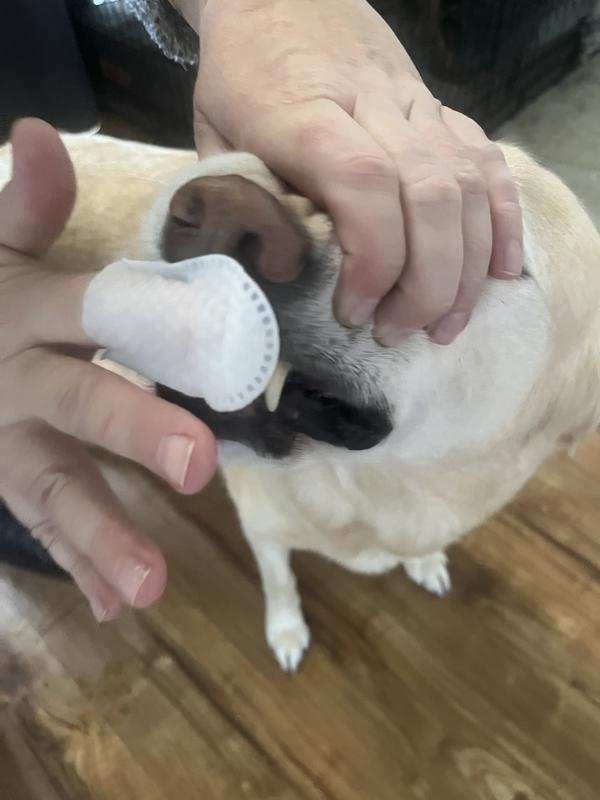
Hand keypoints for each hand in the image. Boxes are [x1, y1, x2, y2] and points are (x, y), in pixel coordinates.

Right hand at [0, 119, 216, 621]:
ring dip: (103, 536)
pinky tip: (119, 605)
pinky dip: (82, 564)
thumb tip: (43, 131)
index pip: (87, 310)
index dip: (144, 318)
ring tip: (149, 586)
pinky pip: (45, 526)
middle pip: (79, 404)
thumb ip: (23, 206)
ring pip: (56, 488)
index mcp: (29, 315)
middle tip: (199, 465)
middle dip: (133, 432)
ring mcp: (9, 444)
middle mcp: (20, 382)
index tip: (213, 338)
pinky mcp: (9, 482)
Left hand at [191, 0, 522, 344]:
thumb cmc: (243, 73)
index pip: (365, 186)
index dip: (372, 260)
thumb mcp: (214, 134)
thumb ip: (238, 200)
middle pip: (430, 197)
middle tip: (397, 334)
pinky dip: (502, 221)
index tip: (354, 312)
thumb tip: (267, 275)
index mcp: (307, 115)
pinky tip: (500, 271)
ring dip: (465, 269)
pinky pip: (489, 164)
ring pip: (467, 188)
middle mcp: (374, 108)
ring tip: (444, 325)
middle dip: (426, 284)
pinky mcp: (442, 109)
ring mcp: (418, 106)